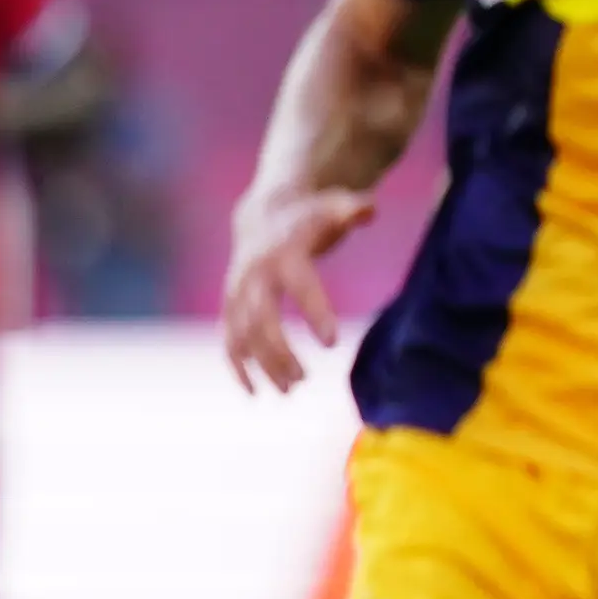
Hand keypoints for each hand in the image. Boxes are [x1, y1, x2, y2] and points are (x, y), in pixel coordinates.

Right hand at [222, 183, 373, 392]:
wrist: (262, 216)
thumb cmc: (309, 217)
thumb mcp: (332, 206)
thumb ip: (352, 209)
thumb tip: (369, 209)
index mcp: (284, 255)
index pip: (300, 286)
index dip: (315, 312)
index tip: (332, 342)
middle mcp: (255, 275)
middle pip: (261, 319)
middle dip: (279, 351)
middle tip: (305, 378)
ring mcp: (237, 292)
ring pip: (243, 335)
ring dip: (263, 364)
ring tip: (291, 388)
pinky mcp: (230, 306)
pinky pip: (228, 340)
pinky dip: (237, 366)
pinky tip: (253, 392)